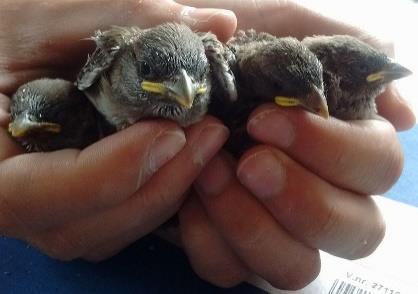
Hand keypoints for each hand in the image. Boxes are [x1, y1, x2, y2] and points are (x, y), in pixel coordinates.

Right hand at [0, 0, 235, 260]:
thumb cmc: (3, 31)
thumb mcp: (45, 16)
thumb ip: (127, 18)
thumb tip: (220, 22)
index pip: (33, 193)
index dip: (112, 170)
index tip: (173, 132)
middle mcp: (5, 200)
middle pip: (81, 224)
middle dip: (157, 185)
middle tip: (210, 134)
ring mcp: (40, 209)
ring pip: (105, 232)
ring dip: (164, 195)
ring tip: (205, 143)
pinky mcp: (67, 206)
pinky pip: (115, 223)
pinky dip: (155, 198)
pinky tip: (183, 159)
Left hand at [176, 0, 413, 288]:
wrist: (155, 82)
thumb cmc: (218, 50)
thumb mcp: (274, 25)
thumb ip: (337, 48)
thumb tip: (400, 110)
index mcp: (336, 141)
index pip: (378, 165)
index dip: (332, 150)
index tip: (267, 121)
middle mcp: (317, 192)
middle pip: (357, 230)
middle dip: (303, 199)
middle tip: (251, 163)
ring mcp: (273, 226)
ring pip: (297, 266)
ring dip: (254, 227)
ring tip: (210, 178)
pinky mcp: (229, 246)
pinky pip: (232, 271)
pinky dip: (209, 242)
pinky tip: (187, 203)